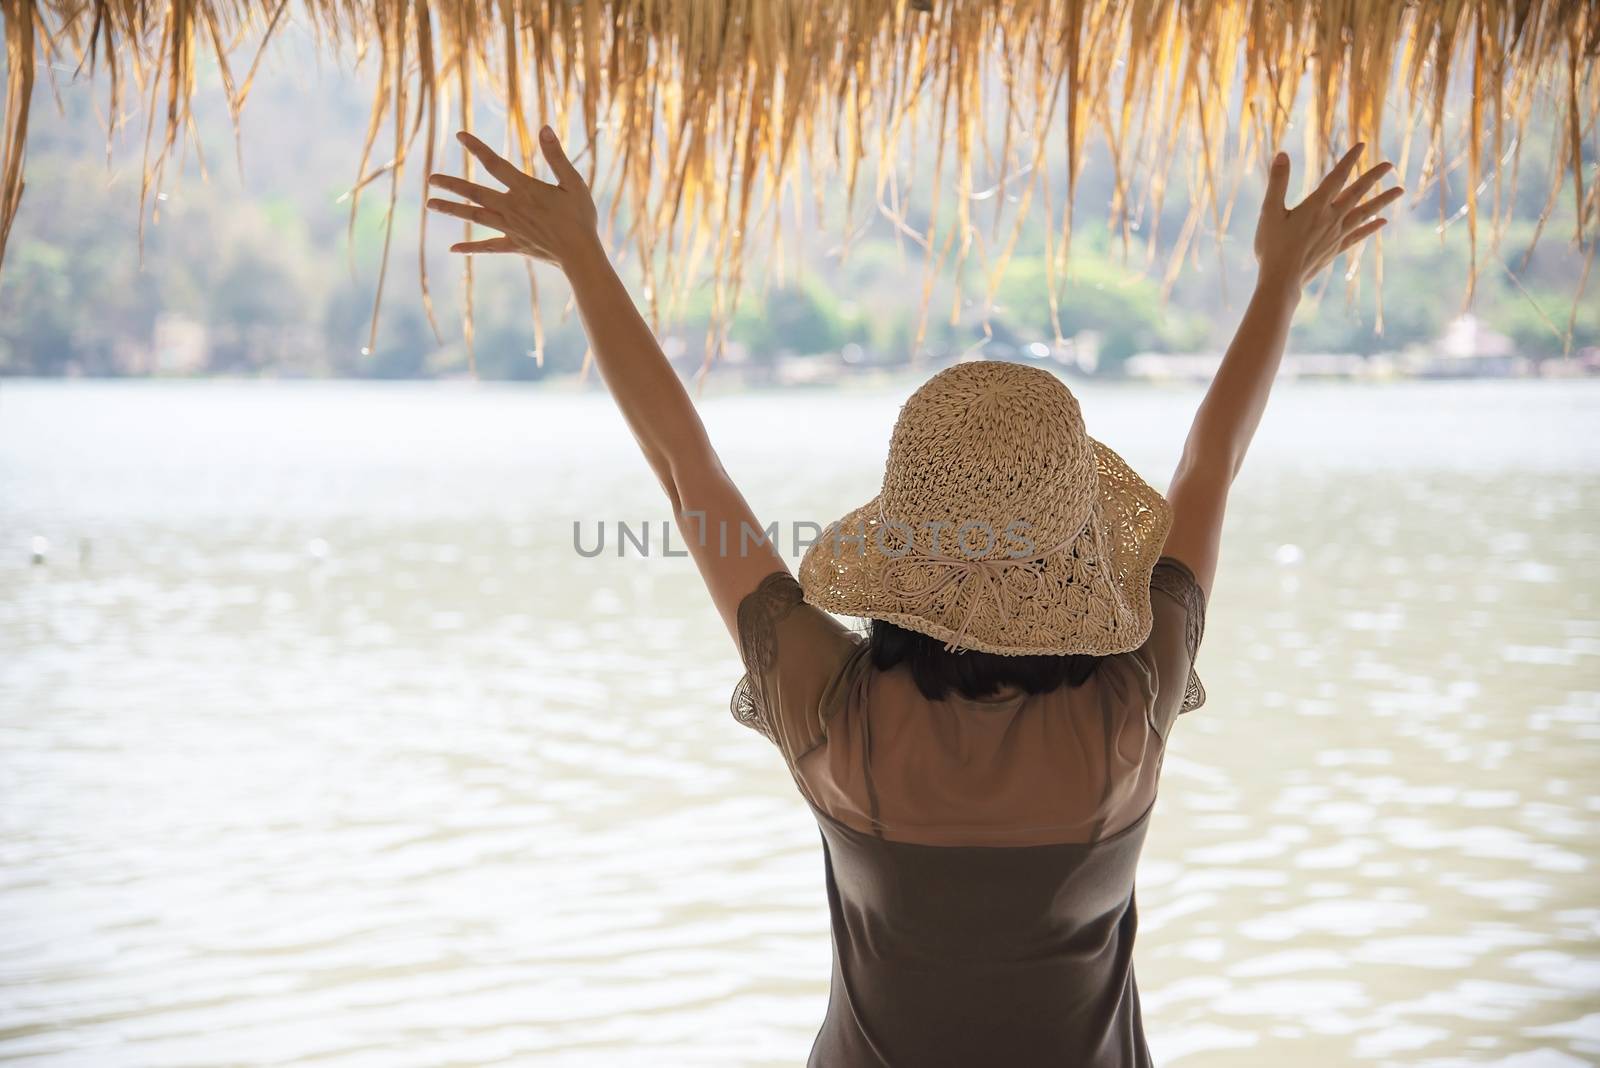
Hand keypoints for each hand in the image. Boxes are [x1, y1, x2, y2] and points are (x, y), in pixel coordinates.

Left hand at [426, 126, 599, 268]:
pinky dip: (470, 247)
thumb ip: (556, 156)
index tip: (459, 136)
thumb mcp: (573, 182)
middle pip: (475, 193)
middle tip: (430, 180)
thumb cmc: (580, 218)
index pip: (494, 164)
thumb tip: (544, 128)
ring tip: (430, 204)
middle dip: (452, 185)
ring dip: (452, 209)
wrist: (580, 255)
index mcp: (524, 189)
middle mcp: (511, 208)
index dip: (476, 148)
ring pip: (474, 216)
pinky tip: (453, 249)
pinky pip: (488, 247)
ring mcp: (510, 228)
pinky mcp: (514, 246)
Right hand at [1254, 143, 1402, 290]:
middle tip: (1390, 165)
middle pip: (1357, 192)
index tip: (1362, 145)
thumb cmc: (1272, 246)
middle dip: (1374, 177)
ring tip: (1400, 190)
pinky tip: (1383, 222)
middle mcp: (1331, 218)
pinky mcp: (1336, 249)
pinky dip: (1371, 227)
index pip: (1337, 177)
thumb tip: (1281, 154)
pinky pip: (1358, 235)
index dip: (1349, 160)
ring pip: (1364, 213)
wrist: (1282, 280)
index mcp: (1316, 206)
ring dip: (1382, 200)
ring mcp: (1336, 234)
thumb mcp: (1269, 212)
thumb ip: (1277, 182)